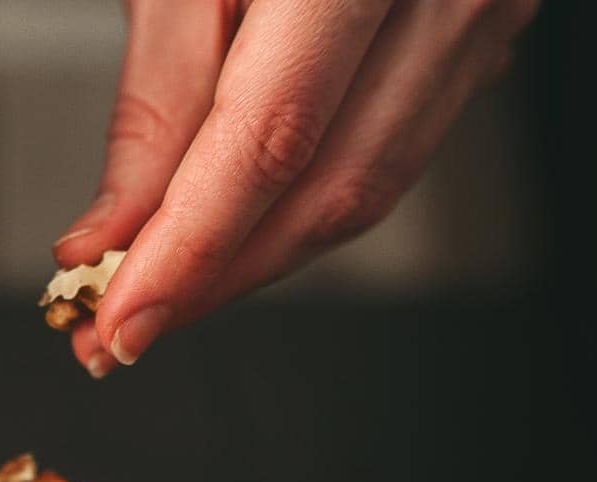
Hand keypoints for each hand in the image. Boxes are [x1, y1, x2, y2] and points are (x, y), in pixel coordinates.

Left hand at [56, 0, 537, 376]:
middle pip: (328, 191)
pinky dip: (303, 204)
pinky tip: (233, 233)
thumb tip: (116, 232)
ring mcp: (480, 10)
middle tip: (120, 334)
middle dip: (216, 280)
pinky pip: (393, 146)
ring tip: (162, 299)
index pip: (267, 143)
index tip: (118, 325)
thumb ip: (161, 82)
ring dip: (258, 260)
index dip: (189, 253)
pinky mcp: (480, 29)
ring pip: (367, 186)